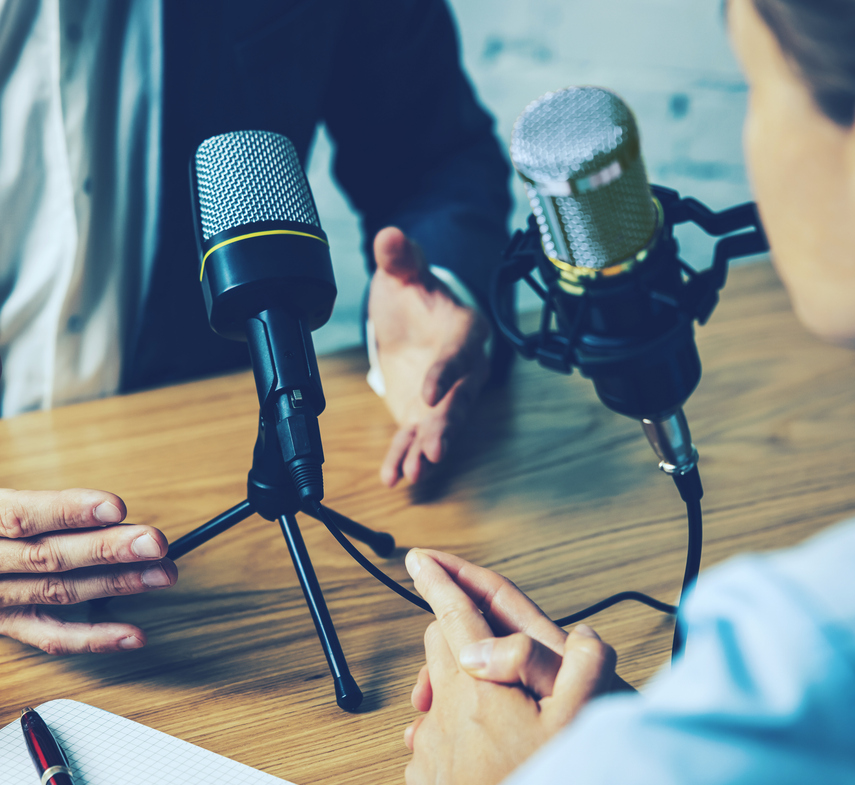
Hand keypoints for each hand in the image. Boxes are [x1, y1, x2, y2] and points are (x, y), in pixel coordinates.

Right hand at [0, 322, 175, 654]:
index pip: (14, 515)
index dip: (67, 511)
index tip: (115, 503)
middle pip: (44, 560)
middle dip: (106, 552)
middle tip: (158, 543)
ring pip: (53, 596)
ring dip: (114, 588)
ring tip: (163, 573)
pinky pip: (43, 634)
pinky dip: (90, 639)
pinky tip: (134, 632)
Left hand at [368, 227, 489, 486]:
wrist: (413, 316)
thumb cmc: (416, 293)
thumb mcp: (404, 271)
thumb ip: (399, 257)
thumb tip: (389, 237)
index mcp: (464, 330)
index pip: (460, 352)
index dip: (448, 372)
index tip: (430, 391)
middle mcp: (465, 369)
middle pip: (459, 400)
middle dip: (446, 426)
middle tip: (433, 449)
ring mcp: (447, 396)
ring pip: (442, 425)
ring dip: (428, 449)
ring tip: (415, 472)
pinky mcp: (425, 413)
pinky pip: (417, 438)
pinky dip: (405, 457)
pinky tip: (394, 477)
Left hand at [402, 549, 619, 784]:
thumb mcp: (579, 728)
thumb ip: (585, 670)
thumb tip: (583, 636)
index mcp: (478, 689)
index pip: (453, 617)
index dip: (439, 581)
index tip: (421, 558)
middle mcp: (443, 713)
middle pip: (438, 649)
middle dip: (458, 636)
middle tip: (487, 644)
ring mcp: (428, 747)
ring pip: (436, 695)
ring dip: (458, 690)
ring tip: (498, 713)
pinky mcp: (422, 778)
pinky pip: (432, 738)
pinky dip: (451, 733)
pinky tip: (483, 754)